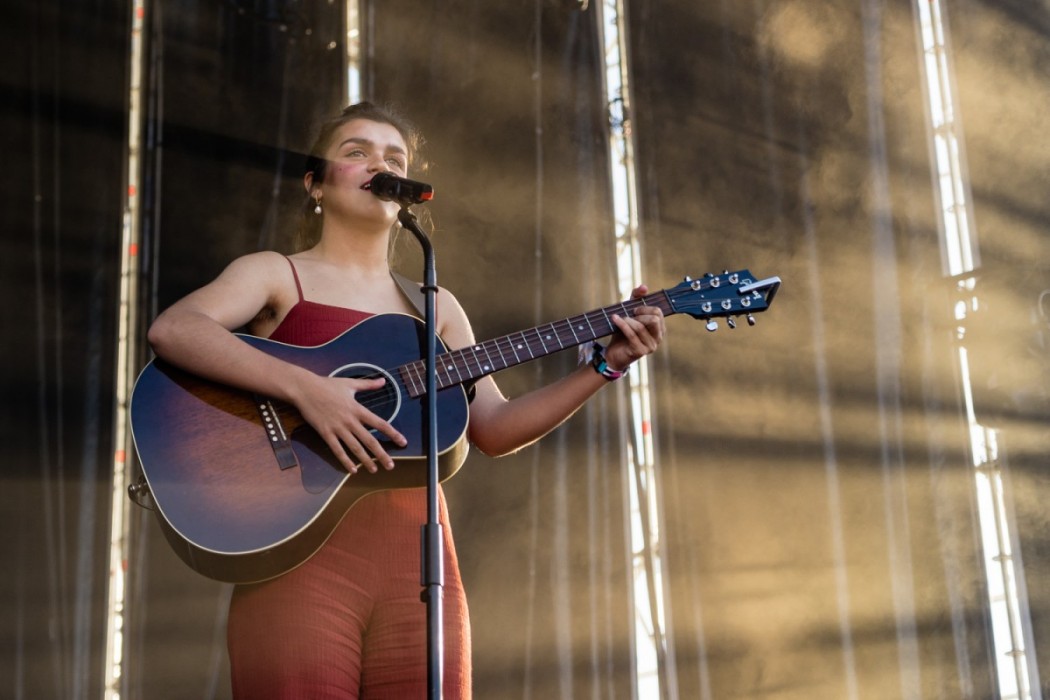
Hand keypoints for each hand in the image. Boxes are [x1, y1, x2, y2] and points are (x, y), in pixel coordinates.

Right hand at [292, 372, 407, 473]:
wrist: (305, 389)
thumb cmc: (327, 385)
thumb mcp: (349, 383)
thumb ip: (368, 385)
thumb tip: (383, 380)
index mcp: (357, 409)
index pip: (379, 423)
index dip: (392, 433)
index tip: (402, 442)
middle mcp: (350, 420)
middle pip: (369, 440)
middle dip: (381, 454)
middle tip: (391, 466)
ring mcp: (337, 428)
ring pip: (355, 448)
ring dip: (366, 460)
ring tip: (374, 470)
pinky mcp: (325, 433)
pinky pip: (337, 450)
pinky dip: (345, 461)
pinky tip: (353, 470)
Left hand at [603, 285, 665, 370]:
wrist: (614, 354)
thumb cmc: (623, 333)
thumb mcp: (630, 314)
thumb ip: (636, 299)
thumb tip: (644, 286)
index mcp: (659, 328)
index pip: (658, 312)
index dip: (645, 307)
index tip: (634, 308)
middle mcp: (658, 337)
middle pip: (654, 318)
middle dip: (640, 313)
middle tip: (629, 314)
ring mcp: (651, 346)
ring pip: (641, 326)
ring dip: (628, 319)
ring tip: (619, 317)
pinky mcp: (640, 351)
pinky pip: (632, 334)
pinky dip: (622, 324)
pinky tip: (615, 319)